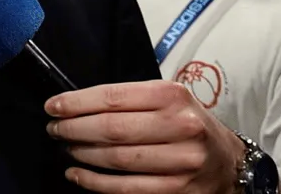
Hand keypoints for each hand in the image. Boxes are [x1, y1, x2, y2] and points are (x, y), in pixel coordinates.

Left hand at [45, 80, 246, 192]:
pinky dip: (94, 182)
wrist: (227, 161)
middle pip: (112, 129)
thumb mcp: (167, 100)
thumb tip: (75, 104)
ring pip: (116, 160)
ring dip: (82, 154)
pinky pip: (126, 188)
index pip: (113, 97)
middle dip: (74, 129)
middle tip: (55, 129)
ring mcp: (181, 162)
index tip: (53, 106)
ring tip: (66, 148)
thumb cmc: (187, 124)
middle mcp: (181, 126)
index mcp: (172, 96)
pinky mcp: (177, 190)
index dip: (76, 103)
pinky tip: (78, 174)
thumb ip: (129, 99)